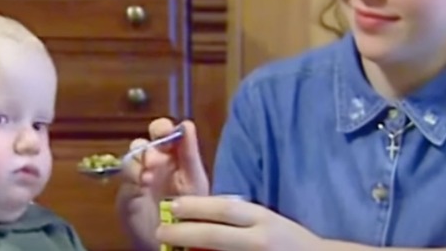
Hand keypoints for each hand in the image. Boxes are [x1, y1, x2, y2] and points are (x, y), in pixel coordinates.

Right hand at [116, 118, 209, 249]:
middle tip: (155, 155)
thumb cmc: (191, 208)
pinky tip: (142, 185)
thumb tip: (186, 124)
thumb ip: (190, 153)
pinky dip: (132, 176)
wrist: (176, 240)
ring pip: (131, 156)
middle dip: (147, 145)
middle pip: (143, 141)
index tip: (165, 131)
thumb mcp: (194, 179)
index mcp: (172, 154)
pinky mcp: (127, 192)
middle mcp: (154, 161)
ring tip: (150, 176)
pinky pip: (125, 177)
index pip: (164, 131)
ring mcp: (139, 175)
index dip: (162, 128)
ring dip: (139, 161)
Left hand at [156, 195, 323, 250]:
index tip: (173, 206)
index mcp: (262, 219)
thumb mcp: (265, 220)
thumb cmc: (286, 239)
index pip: (225, 210)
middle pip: (216, 236)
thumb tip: (198, 212)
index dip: (197, 206)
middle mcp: (260, 240)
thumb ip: (238, 217)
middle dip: (185, 233)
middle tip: (159, 230)